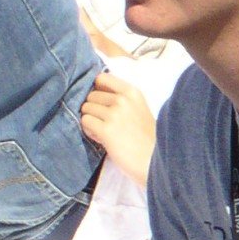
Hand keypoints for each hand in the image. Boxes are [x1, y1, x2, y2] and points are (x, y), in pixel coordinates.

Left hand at [80, 72, 155, 186]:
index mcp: (133, 92)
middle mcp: (123, 99)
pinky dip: (89, 131)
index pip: (102, 78)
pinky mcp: (106, 130)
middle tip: (105, 123)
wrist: (153, 161)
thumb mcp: (138, 109)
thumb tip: (93, 92)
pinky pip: (85, 122)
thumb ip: (120, 98)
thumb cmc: (146, 138)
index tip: (102, 102)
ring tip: (104, 132)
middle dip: (94, 109)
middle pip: (91, 95)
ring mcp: (115, 114)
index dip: (97, 90)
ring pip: (86, 109)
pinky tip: (101, 138)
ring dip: (91, 121)